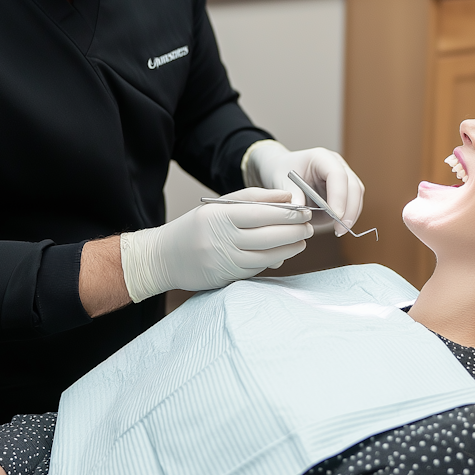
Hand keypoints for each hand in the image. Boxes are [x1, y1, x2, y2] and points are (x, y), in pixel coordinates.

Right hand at [119, 188, 312, 301]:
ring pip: (267, 256)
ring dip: (290, 248)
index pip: (262, 214)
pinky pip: (258, 268)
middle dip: (294, 230)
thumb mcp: (218, 206)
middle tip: (310, 225)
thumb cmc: (196, 226)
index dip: (287, 214)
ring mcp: (226, 261)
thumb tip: (286, 197)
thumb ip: (252, 199)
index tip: (304, 211)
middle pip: (268, 235)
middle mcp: (223, 239)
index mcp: (221, 217)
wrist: (164, 258)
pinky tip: (285, 252)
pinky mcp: (228, 277)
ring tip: (302, 239)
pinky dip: (275, 260)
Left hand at [243, 142, 364, 235]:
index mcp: (321, 157)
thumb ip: (292, 195)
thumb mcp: (280, 180)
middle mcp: (337, 164)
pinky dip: (348, 216)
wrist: (282, 170)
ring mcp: (343, 176)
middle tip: (340, 229)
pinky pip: (353, 203)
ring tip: (339, 231)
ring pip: (357, 195)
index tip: (335, 216)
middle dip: (350, 209)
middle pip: (353, 185)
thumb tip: (302, 213)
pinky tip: (338, 228)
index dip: (339, 196)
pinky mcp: (344, 190)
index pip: (337, 175)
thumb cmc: (281, 171)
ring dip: (351, 214)